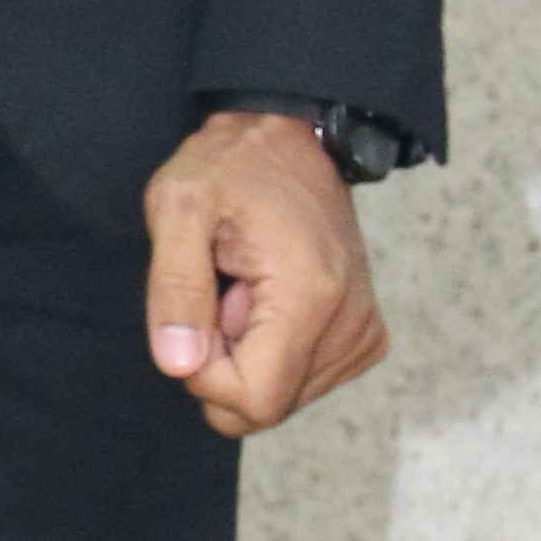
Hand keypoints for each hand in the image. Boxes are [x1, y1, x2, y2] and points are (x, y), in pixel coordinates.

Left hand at [141, 113, 391, 439]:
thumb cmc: (233, 163)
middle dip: (226, 361)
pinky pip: (303, 378)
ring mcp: (364, 331)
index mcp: (309, 297)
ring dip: (248, 351)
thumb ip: (174, 287)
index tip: (199, 314)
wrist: (295, 135)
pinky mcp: (365, 334)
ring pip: (282, 396)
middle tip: (224, 288)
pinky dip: (275, 347)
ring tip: (247, 282)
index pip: (253, 402)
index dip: (205, 374)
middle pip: (267, 405)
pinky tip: (269, 293)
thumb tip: (180, 366)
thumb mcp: (180, 204)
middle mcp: (351, 323)